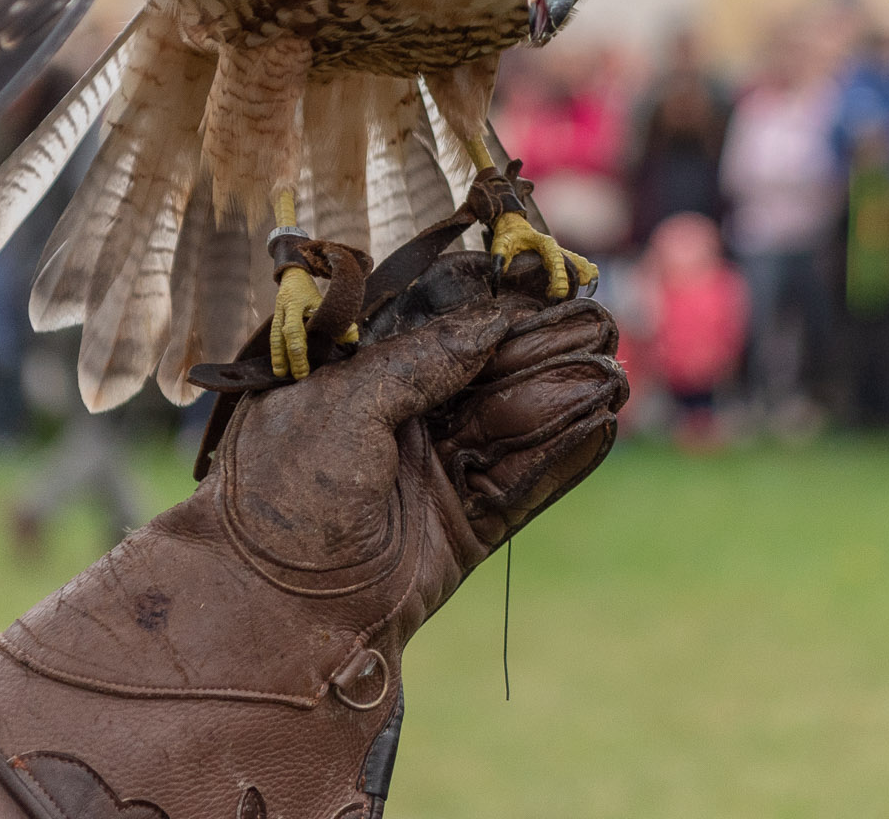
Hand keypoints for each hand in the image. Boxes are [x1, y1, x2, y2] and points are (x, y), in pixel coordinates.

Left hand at [0, 251, 623, 818]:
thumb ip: (423, 358)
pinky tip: (600, 424)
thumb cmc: (285, 493)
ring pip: (512, 424)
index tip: (547, 279)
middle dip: (542, 345)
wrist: (277, 608)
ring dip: (562, 395)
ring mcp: (434, 473)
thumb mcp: (342, 401)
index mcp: (355, 375)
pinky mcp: (465, 527)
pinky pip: (525, 484)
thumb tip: (495, 318)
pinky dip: (562, 456)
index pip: (440, 325)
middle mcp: (400, 418)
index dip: (495, 303)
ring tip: (611, 369)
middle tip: (598, 320)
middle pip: (487, 370)